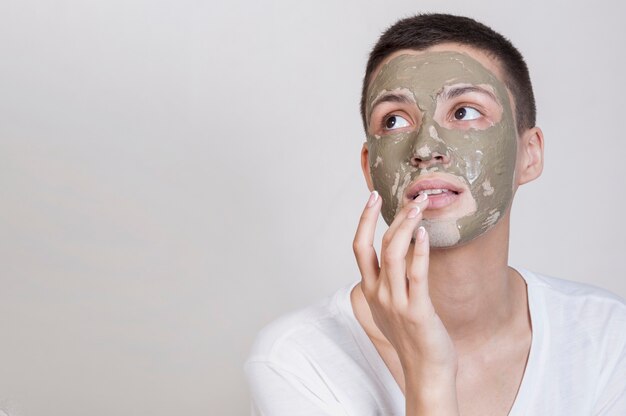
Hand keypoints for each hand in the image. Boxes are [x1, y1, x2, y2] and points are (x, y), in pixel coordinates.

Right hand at [353, 191, 458, 414]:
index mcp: (370, 290)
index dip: (364, 220)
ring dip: (405, 226)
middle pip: (376, 245)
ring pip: (394, 255)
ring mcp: (395, 303)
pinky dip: (419, 251)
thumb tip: (399, 253)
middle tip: (409, 196)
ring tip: (419, 207)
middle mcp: (378, 294)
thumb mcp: (392, 305)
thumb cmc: (413, 337)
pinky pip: (416, 275)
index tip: (373, 197)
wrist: (425, 370)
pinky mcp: (417, 311)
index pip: (359, 247)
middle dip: (388, 216)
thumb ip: (389, 281)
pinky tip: (425, 234)